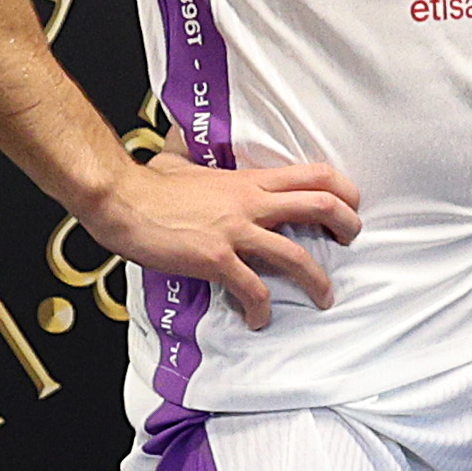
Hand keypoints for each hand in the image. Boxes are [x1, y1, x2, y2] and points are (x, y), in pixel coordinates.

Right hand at [88, 148, 357, 329]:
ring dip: (318, 281)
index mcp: (249, 180)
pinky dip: (261, 310)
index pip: (314, 175)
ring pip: (296, 256)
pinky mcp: (216, 259)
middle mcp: (251, 202)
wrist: (120, 199)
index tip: (350, 207)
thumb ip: (205, 164)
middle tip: (351, 243)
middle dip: (347, 227)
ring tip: (325, 297)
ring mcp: (235, 231)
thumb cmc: (149, 185)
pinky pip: (252, 289)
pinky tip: (258, 320)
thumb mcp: (187, 164)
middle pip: (321, 207)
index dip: (343, 190)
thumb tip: (194, 150)